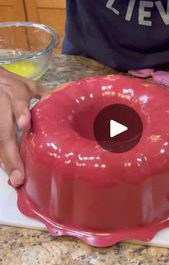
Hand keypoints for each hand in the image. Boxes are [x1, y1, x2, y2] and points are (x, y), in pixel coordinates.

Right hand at [0, 68, 46, 186]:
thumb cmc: (10, 85)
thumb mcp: (29, 86)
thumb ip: (45, 95)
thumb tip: (66, 100)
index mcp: (16, 94)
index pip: (18, 103)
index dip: (21, 113)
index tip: (25, 125)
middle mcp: (2, 106)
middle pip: (3, 132)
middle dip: (10, 155)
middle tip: (18, 176)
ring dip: (4, 160)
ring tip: (14, 178)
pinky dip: (0, 158)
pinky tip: (7, 170)